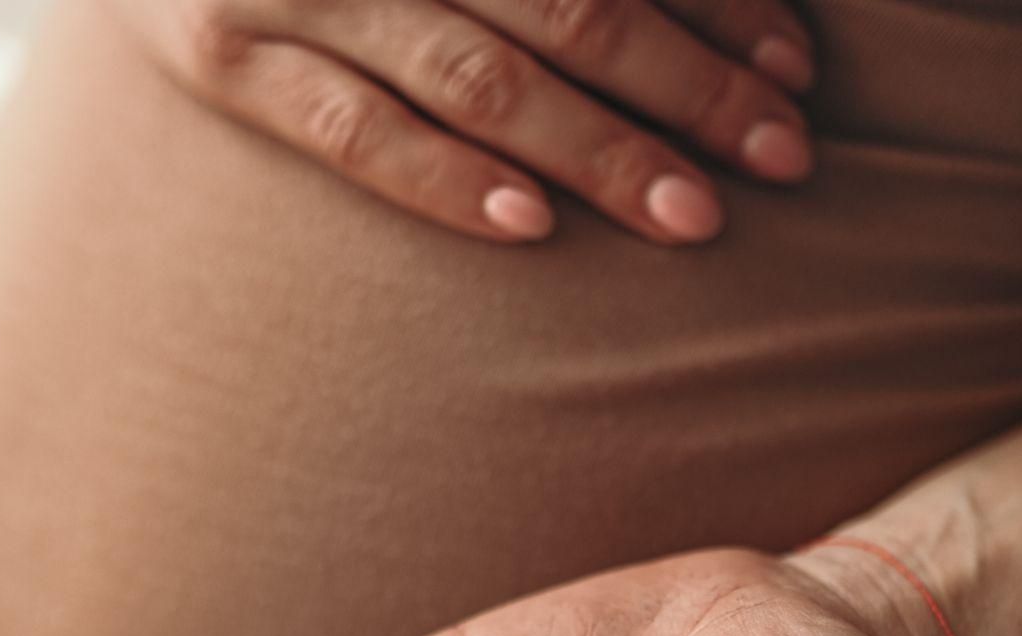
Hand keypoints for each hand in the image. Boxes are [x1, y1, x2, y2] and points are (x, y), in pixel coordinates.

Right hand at [102, 0, 815, 243]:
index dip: (714, 2)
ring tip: (690, 214)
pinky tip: (530, 226)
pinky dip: (443, 177)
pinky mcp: (225, 60)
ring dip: (595, 148)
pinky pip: (351, 131)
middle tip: (783, 158)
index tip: (796, 70)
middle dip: (687, 86)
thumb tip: (687, 6)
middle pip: (567, 4)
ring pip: (477, 73)